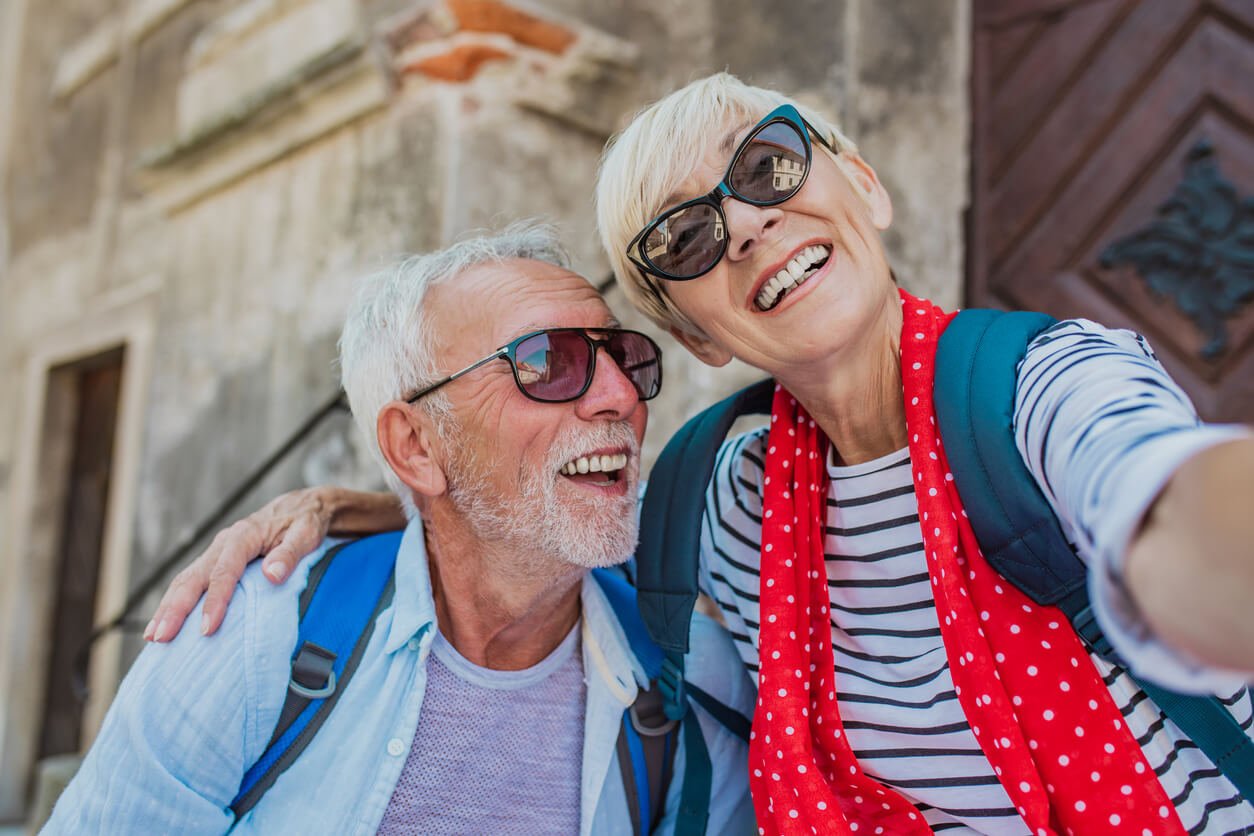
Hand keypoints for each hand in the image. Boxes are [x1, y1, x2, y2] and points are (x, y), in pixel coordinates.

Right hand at [144, 488, 335, 641]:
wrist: (301, 507)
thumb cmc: (304, 522)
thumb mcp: (306, 533)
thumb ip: (290, 553)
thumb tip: (273, 574)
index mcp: (243, 536)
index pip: (224, 572)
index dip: (214, 601)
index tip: (207, 629)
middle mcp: (224, 543)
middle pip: (193, 577)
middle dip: (175, 608)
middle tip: (161, 638)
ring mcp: (217, 552)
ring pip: (185, 580)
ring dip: (167, 608)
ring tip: (153, 638)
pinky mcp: (216, 561)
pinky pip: (191, 582)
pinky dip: (175, 602)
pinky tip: (166, 622)